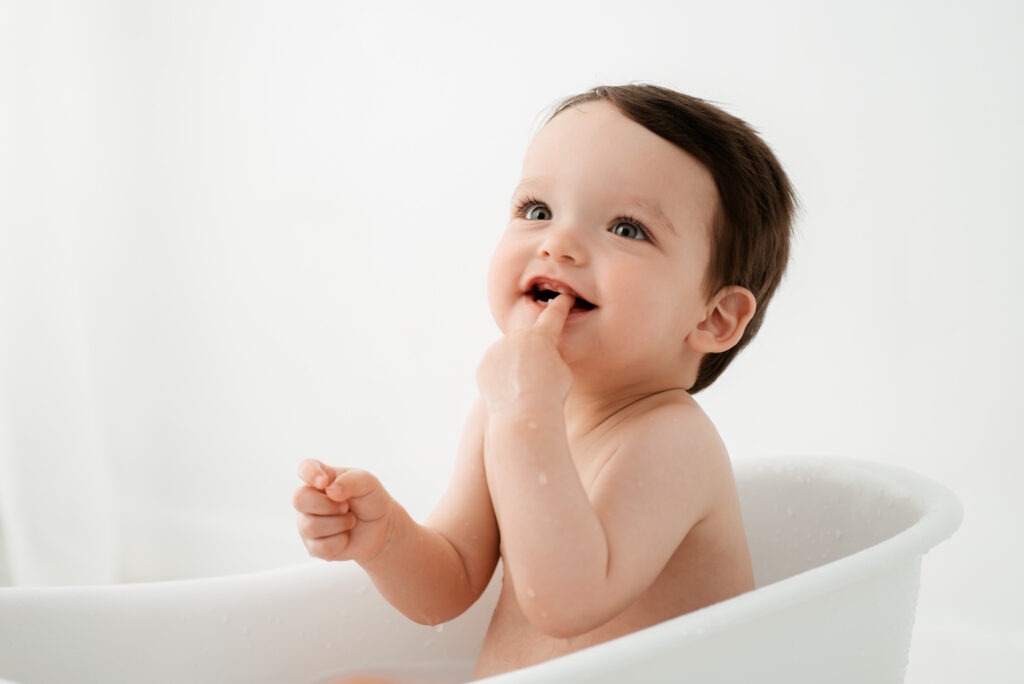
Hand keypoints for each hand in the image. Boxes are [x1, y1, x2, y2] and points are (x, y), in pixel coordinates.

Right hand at [293, 459, 393, 561]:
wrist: (381, 528)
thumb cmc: (370, 500)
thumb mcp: (367, 483)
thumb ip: (350, 481)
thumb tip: (330, 490)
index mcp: (320, 478)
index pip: (305, 469)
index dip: (310, 474)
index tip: (325, 482)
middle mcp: (309, 499)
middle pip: (299, 499)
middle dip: (328, 505)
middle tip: (346, 507)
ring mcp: (308, 523)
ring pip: (310, 526)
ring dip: (339, 524)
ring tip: (350, 520)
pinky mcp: (314, 546)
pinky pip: (321, 546)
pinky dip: (340, 541)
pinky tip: (345, 536)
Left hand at [476, 293, 574, 413]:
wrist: (523, 414)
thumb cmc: (550, 395)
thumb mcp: (561, 371)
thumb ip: (549, 355)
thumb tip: (536, 354)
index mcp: (541, 336)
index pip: (554, 315)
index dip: (560, 306)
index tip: (564, 298)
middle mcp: (516, 337)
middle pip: (527, 340)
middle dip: (532, 352)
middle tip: (538, 375)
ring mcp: (497, 349)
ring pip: (509, 354)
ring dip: (516, 365)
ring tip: (523, 388)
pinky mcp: (484, 364)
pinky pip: (495, 366)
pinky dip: (502, 376)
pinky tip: (510, 392)